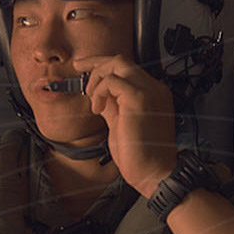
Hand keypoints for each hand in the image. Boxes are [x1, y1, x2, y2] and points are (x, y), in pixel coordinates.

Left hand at [73, 56, 175, 196]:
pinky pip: (112, 81)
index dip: (102, 64)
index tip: (83, 67)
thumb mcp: (121, 123)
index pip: (127, 68)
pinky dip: (99, 91)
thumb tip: (98, 95)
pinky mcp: (139, 99)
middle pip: (121, 60)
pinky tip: (98, 109)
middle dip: (95, 63)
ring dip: (97, 80)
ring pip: (117, 64)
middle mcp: (154, 88)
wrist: (155, 174)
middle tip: (78, 71)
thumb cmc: (141, 156)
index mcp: (153, 94)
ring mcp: (149, 91)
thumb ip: (113, 105)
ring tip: (94, 103)